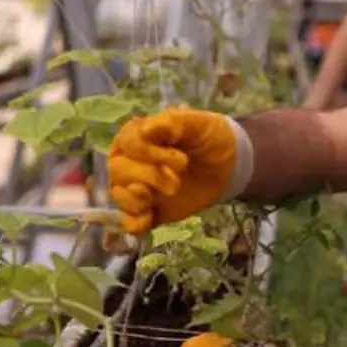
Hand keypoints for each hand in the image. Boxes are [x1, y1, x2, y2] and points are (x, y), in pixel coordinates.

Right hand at [107, 108, 250, 232]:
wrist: (228, 165)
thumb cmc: (207, 138)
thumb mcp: (195, 124)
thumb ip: (171, 123)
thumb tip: (145, 130)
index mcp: (134, 136)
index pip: (128, 145)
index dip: (151, 153)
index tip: (181, 160)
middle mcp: (126, 161)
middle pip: (118, 171)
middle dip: (149, 176)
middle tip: (177, 180)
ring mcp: (135, 188)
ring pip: (118, 196)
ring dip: (140, 199)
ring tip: (169, 193)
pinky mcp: (147, 211)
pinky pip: (128, 222)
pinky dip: (135, 223)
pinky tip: (151, 217)